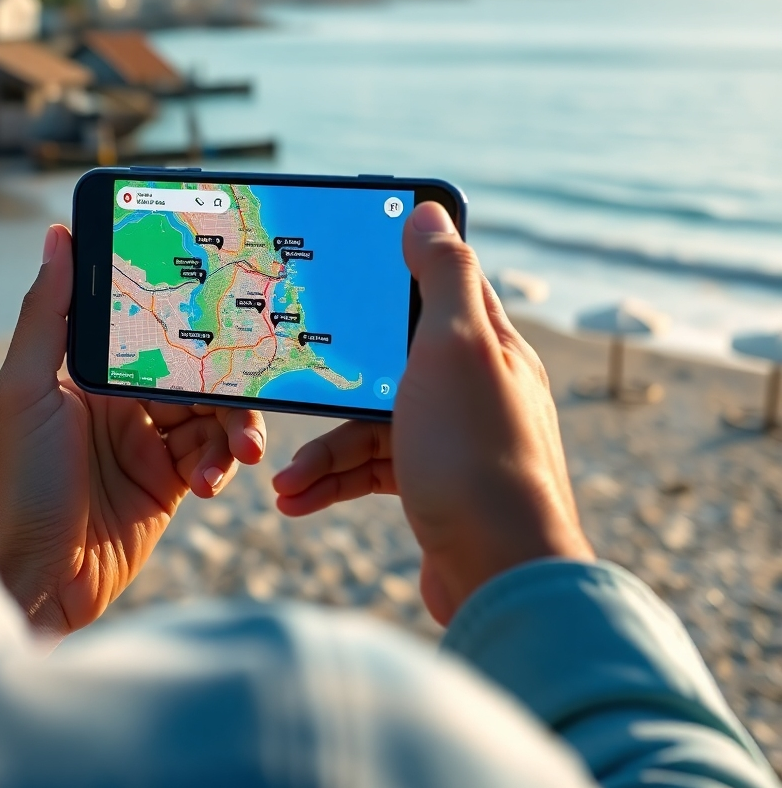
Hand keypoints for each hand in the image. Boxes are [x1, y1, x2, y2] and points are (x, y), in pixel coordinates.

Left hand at [0, 225, 264, 639]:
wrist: (33, 583)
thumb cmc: (16, 482)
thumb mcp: (24, 391)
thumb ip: (46, 314)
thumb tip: (58, 235)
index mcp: (90, 370)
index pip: (149, 322)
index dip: (187, 305)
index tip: (225, 284)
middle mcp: (124, 399)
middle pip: (195, 367)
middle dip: (229, 374)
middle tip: (253, 381)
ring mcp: (150, 441)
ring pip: (214, 412)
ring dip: (236, 427)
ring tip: (244, 450)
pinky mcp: (171, 482)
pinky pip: (215, 458)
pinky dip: (223, 465)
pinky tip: (212, 483)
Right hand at [273, 202, 591, 624]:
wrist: (502, 576)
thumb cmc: (477, 453)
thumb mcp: (455, 348)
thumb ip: (443, 275)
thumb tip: (428, 210)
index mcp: (486, 344)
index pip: (442, 283)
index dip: (398, 262)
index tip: (348, 253)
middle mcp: (472, 387)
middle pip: (388, 359)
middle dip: (332, 380)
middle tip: (286, 379)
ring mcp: (451, 438)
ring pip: (371, 423)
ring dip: (324, 450)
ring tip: (283, 481)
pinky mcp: (434, 484)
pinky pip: (373, 469)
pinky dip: (335, 482)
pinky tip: (297, 500)